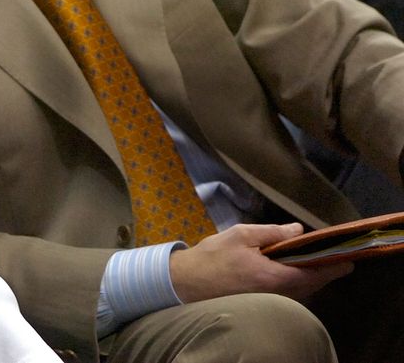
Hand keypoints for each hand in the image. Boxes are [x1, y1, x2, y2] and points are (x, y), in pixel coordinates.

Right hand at [170, 223, 352, 302]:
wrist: (186, 282)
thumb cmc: (213, 257)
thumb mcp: (241, 235)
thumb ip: (272, 233)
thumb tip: (298, 231)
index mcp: (274, 276)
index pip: (315, 274)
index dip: (333, 266)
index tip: (347, 259)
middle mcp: (277, 294)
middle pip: (311, 285)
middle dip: (323, 270)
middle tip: (329, 254)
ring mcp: (269, 301)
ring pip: (301, 291)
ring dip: (309, 276)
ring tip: (310, 259)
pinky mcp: (261, 303)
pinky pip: (288, 294)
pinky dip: (296, 282)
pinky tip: (288, 269)